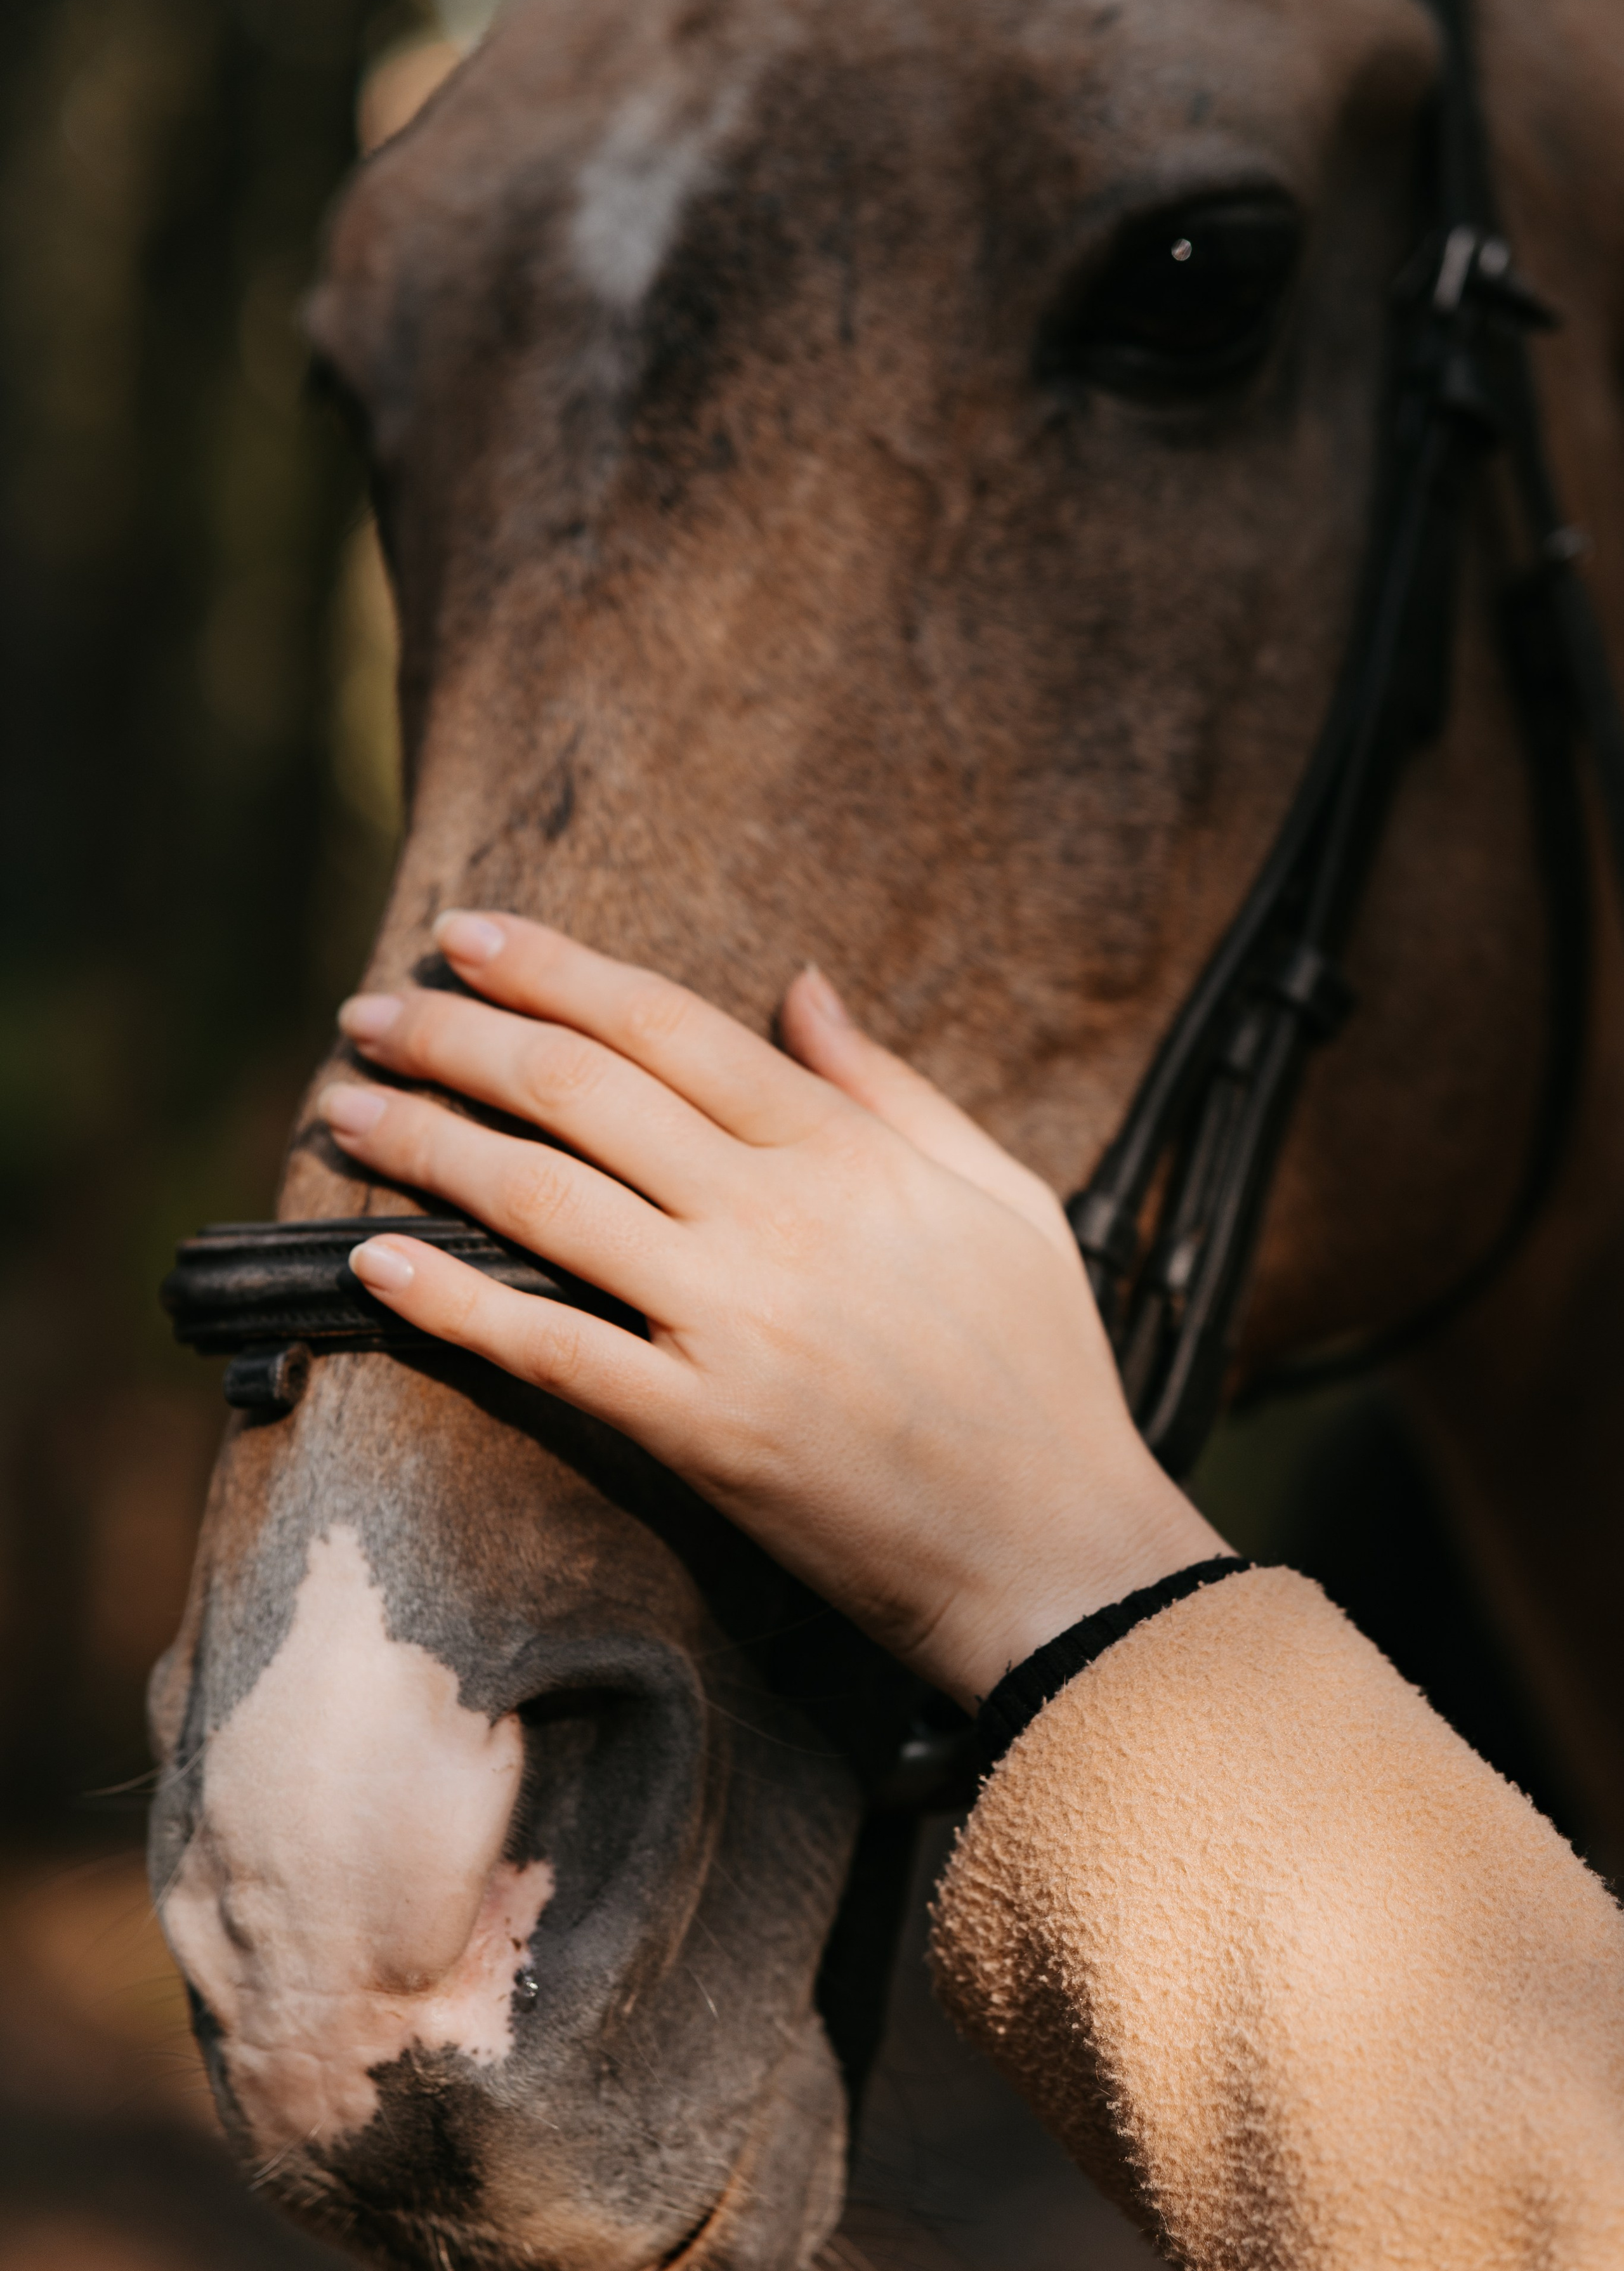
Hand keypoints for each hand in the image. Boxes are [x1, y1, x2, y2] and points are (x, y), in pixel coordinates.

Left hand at [319, 913, 1228, 1709]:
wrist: (1061, 1555)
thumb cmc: (1043, 1371)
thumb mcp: (1000, 1196)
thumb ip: (892, 1087)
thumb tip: (803, 987)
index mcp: (847, 1151)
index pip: (667, 1025)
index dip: (551, 968)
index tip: (463, 937)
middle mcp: (777, 1220)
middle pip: (580, 1092)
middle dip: (456, 1036)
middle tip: (370, 1012)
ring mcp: (734, 1327)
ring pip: (543, 1201)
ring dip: (427, 1144)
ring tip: (345, 1110)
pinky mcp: (702, 1433)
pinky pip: (549, 1349)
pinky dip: (450, 1300)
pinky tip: (372, 1259)